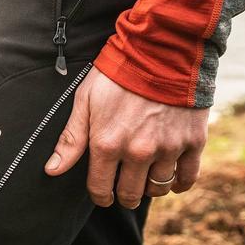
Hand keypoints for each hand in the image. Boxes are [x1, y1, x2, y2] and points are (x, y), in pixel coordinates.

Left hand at [45, 67, 208, 207]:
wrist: (161, 49)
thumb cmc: (117, 73)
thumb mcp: (85, 101)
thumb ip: (71, 139)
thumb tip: (52, 170)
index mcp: (107, 144)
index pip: (100, 189)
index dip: (99, 195)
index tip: (102, 194)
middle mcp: (138, 152)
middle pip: (130, 194)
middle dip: (123, 195)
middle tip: (123, 187)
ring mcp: (167, 148)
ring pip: (157, 189)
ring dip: (149, 187)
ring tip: (145, 176)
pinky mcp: (192, 141)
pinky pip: (187, 178)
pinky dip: (179, 183)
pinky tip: (171, 177)